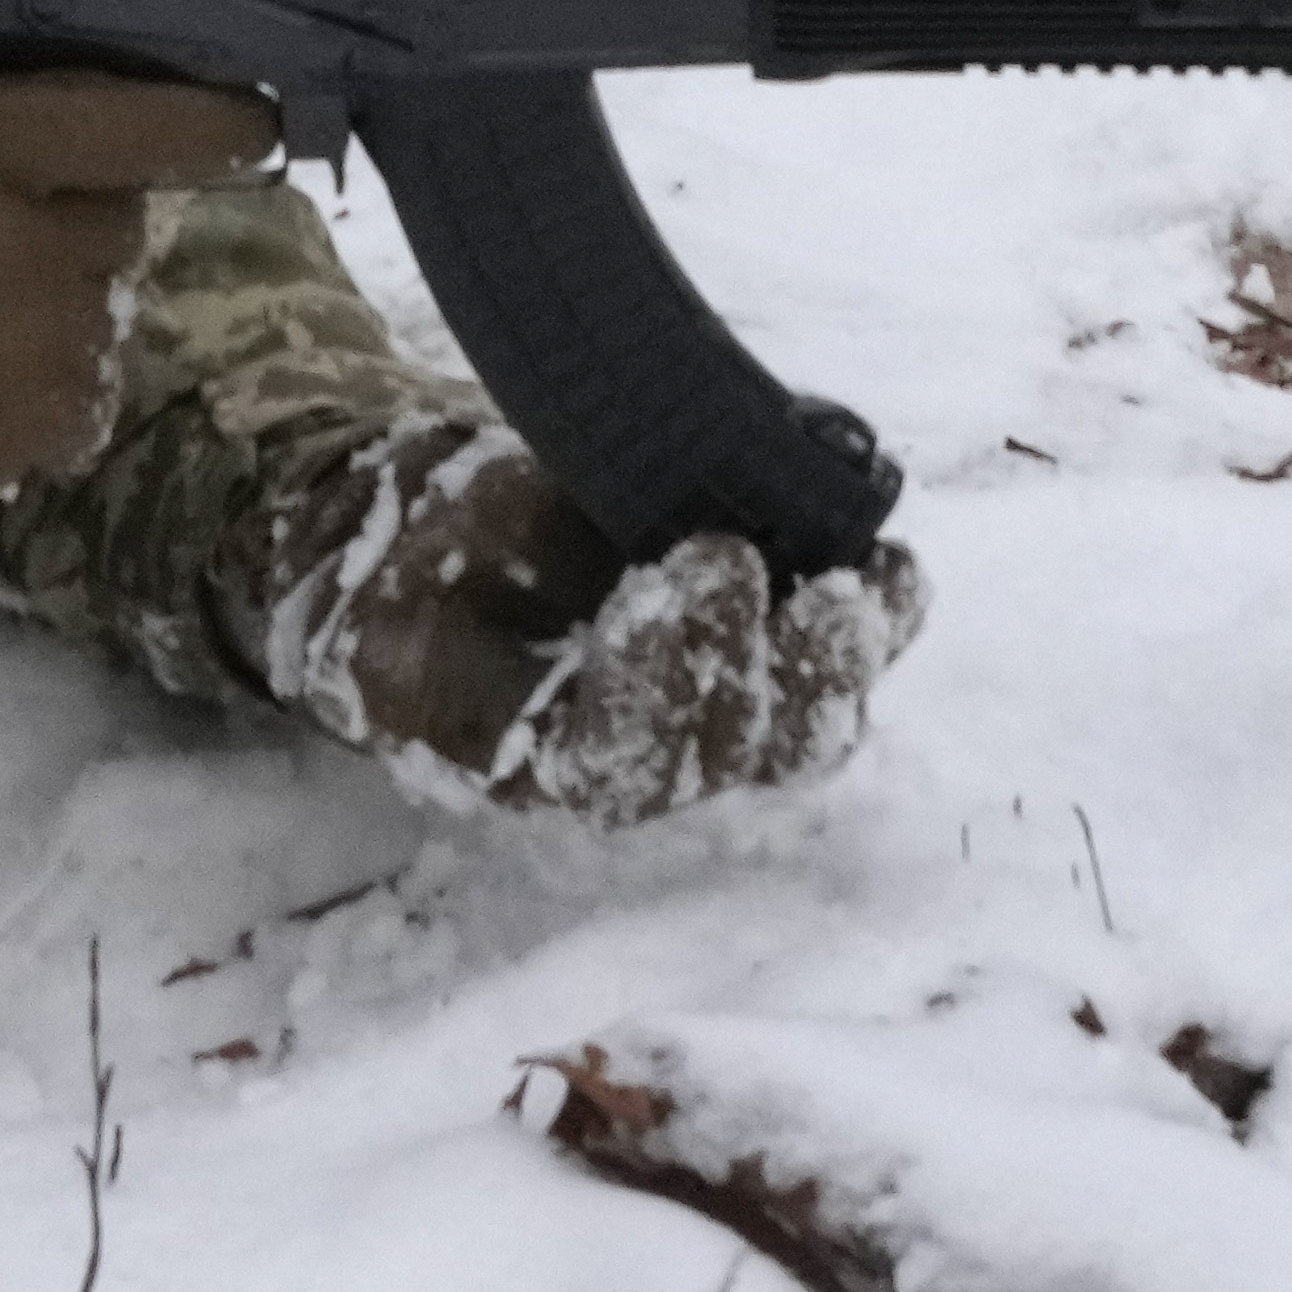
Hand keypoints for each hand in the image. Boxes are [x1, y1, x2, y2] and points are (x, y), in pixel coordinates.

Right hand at [0, 74, 273, 531]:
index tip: (252, 128)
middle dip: (75, 230)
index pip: (139, 122)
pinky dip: (42, 392)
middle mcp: (21, 237)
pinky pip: (82, 394)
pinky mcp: (35, 429)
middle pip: (122, 222)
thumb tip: (92, 116)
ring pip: (103, 313)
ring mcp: (35, 341)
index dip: (211, 126)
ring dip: (57, 316)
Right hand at [250, 418, 924, 819]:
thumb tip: (519, 529)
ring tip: (856, 582)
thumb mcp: (401, 583)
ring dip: (833, 660)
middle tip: (733, 553)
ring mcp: (718, 721)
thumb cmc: (426, 569)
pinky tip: (891, 571)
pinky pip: (837, 672)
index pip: (613, 760)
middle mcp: (640, 762)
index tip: (662, 582)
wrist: (466, 549)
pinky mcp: (769, 669)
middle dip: (751, 663)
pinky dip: (878, 624)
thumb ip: (460, 586)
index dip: (653, 686)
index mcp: (536, 758)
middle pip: (725, 755)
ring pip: (797, 730)